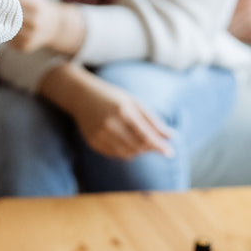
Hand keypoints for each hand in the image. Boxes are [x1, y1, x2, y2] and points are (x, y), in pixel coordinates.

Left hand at [0, 0, 84, 53]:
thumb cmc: (38, 6)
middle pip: (6, 15)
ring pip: (4, 29)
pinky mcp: (24, 47)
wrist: (56, 27)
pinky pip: (6, 40)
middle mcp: (34, 22)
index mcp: (35, 5)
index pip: (12, 0)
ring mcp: (30, 37)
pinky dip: (1, 34)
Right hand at [46, 65, 174, 160]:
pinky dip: (124, 152)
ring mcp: (99, 134)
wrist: (79, 95)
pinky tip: (124, 141)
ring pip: (126, 154)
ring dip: (137, 151)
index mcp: (123, 111)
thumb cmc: (111, 96)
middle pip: (137, 147)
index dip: (159, 146)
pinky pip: (114, 154)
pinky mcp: (93, 141)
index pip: (145, 135)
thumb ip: (152, 120)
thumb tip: (171, 136)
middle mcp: (110, 124)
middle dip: (149, 148)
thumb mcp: (133, 102)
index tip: (170, 152)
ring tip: (138, 140)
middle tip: (153, 143)